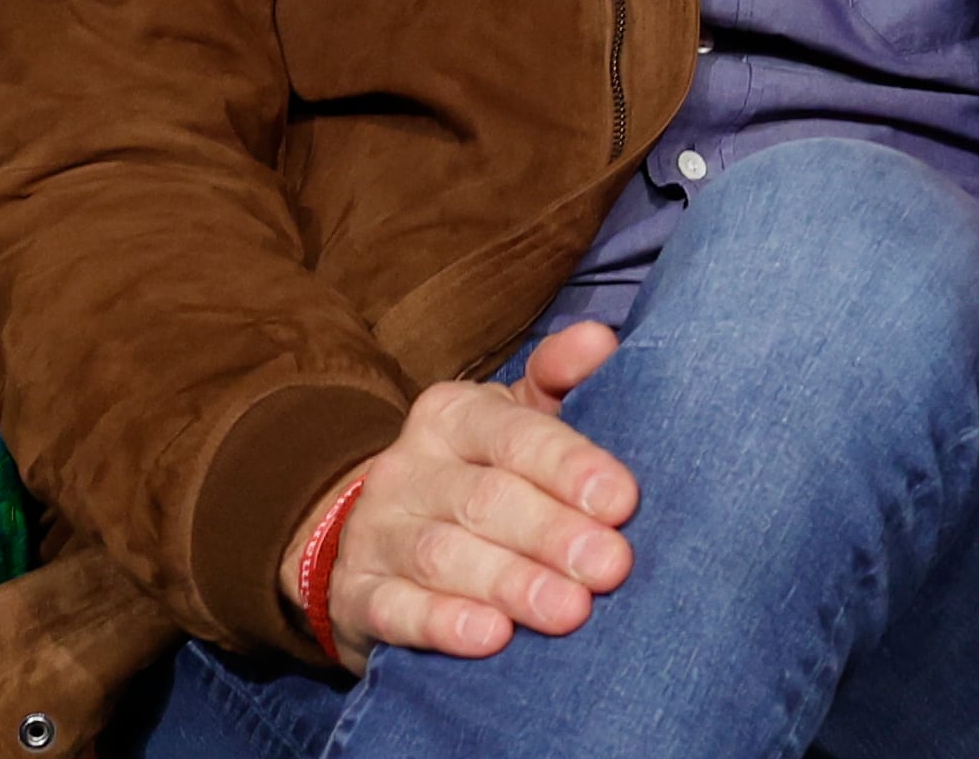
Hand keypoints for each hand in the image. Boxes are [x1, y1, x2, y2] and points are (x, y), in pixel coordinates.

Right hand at [284, 321, 637, 671]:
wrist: (376, 535)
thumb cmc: (478, 473)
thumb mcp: (516, 419)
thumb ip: (560, 378)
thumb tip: (600, 339)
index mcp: (453, 415)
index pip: (515, 434)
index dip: (570, 466)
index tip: (622, 500)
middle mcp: (407, 467)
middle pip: (485, 498)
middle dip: (552, 533)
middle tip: (611, 565)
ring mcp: (376, 532)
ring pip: (443, 555)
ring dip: (511, 583)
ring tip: (569, 610)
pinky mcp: (355, 594)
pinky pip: (394, 609)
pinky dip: (442, 624)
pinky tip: (490, 638)